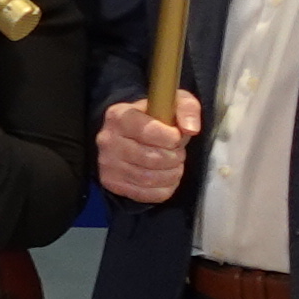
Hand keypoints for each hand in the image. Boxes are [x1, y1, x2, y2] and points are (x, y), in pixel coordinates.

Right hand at [95, 90, 198, 207]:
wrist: (130, 135)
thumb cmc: (154, 118)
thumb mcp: (172, 103)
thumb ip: (187, 108)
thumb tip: (190, 129)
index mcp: (119, 116)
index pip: (148, 131)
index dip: (172, 138)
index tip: (177, 136)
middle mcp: (107, 140)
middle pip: (152, 158)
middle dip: (175, 157)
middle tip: (177, 152)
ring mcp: (108, 164)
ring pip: (150, 179)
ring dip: (172, 174)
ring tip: (174, 164)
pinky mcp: (112, 183)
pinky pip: (147, 195)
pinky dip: (165, 188)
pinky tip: (166, 177)